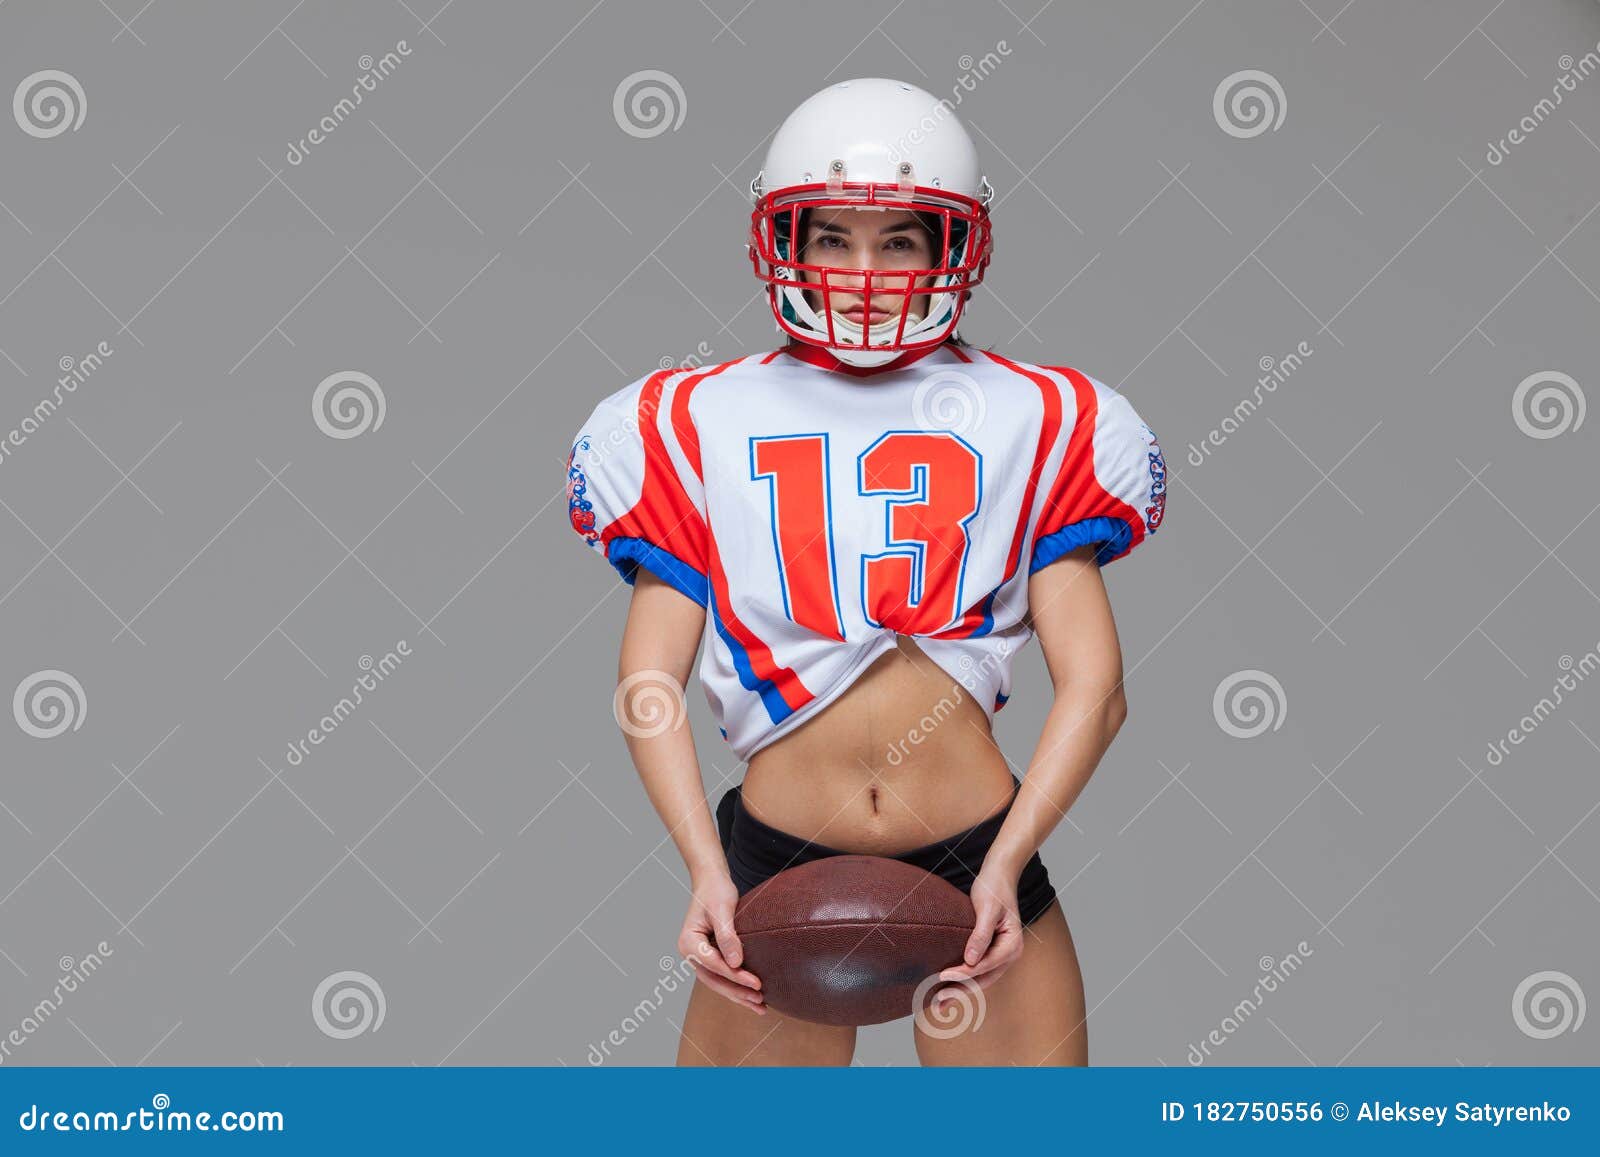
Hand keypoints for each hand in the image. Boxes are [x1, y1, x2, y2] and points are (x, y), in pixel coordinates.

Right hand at [678, 869, 764, 1013]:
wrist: (711, 881)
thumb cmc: (715, 891)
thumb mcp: (722, 909)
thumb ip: (727, 936)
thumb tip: (735, 964)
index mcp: (688, 942)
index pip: (714, 965)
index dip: (735, 976)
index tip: (756, 983)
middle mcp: (690, 953)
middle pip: (714, 980)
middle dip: (737, 992)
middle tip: (759, 1001)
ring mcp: (699, 957)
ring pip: (718, 982)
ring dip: (737, 995)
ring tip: (760, 1006)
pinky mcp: (710, 956)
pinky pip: (722, 975)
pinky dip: (736, 986)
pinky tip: (752, 995)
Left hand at [935, 864, 1023, 1008]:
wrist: (999, 876)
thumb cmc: (993, 888)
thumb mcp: (987, 908)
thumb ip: (980, 934)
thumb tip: (970, 961)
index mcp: (1012, 944)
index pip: (985, 965)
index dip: (964, 973)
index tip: (942, 975)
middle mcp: (1010, 954)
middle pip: (984, 979)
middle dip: (961, 991)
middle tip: (939, 1001)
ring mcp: (1002, 954)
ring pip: (981, 979)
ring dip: (962, 990)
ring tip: (940, 1003)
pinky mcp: (991, 952)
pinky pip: (978, 971)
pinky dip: (964, 980)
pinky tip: (949, 987)